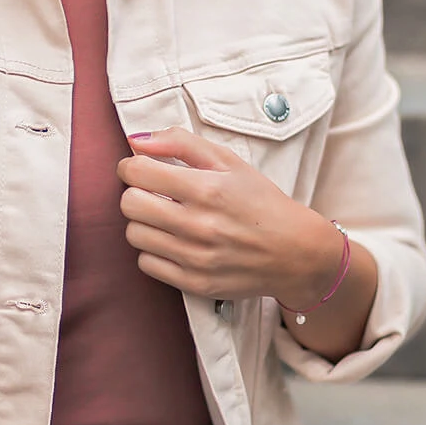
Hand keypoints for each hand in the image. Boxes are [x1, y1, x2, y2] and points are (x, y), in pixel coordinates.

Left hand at [118, 127, 339, 308]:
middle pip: (129, 204)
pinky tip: (173, 242)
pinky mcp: (195, 283)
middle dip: (136, 193)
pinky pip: (147, 264)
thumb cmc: (260, 201)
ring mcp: (196, 258)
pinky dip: (154, 251)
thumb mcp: (229, 162)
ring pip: (134, 235)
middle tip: (153, 194)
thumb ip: (181, 143)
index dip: (130, 167)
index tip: (139, 169)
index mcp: (208, 189)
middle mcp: (200, 225)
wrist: (296, 252)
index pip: (138, 173)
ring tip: (165, 219)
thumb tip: (135, 141)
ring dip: (144, 223)